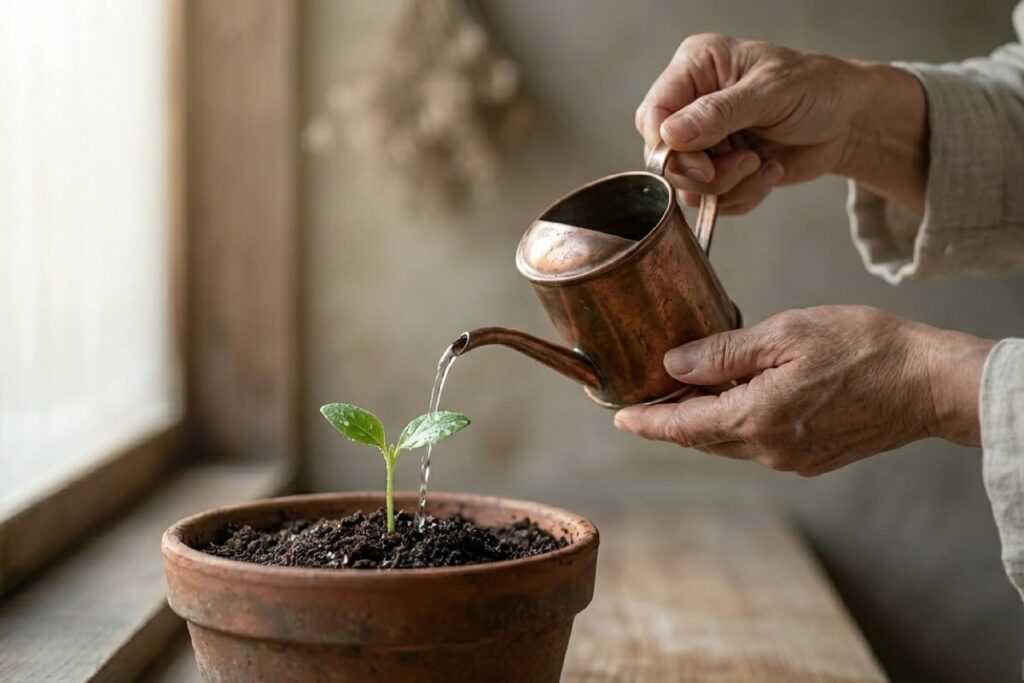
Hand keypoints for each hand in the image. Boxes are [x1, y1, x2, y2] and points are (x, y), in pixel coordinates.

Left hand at [614, 306, 993, 475]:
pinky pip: (757, 444)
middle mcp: (768, 449)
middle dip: (671, 419)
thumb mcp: (784, 335)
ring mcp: (792, 458)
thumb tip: (674, 365)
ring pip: (729, 442)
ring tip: (691, 390)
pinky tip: (741, 396)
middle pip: (702, 438)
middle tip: (649, 396)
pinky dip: (738, 423)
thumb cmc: (863, 348)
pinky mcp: (812, 458)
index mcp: (755, 419)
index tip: (620, 418)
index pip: (682, 427)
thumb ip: (723, 353)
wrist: (928, 383)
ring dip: (705, 420)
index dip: (647, 422)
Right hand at [635, 34, 927, 213]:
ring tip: (762, 165)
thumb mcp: (771, 92)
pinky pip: (710, 200)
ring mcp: (704, 140)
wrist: (848, 121)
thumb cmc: (817, 88)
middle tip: (746, 163)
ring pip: (687, 185)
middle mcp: (691, 103)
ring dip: (728, 187)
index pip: (653, 114)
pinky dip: (741, 196)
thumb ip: (720, 112)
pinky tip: (768, 173)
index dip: (669, 148)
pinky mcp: (719, 169)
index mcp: (695, 68)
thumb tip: (671, 135)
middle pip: (664, 157)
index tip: (705, 166)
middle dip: (705, 174)